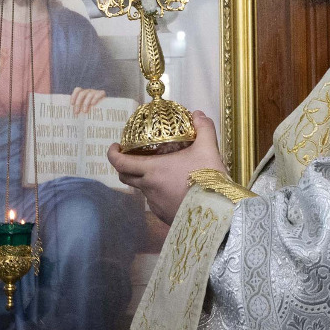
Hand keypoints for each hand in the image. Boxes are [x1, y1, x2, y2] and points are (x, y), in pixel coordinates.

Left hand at [71, 88, 105, 115]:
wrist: (105, 110)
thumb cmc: (92, 110)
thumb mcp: (85, 109)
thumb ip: (80, 110)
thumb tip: (71, 118)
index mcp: (84, 93)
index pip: (78, 90)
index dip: (74, 96)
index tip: (72, 104)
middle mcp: (89, 91)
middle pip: (82, 93)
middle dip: (78, 103)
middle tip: (77, 112)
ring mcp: (95, 92)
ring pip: (89, 94)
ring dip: (86, 103)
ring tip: (85, 111)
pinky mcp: (102, 94)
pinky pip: (98, 94)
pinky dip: (95, 99)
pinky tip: (93, 104)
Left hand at [107, 111, 226, 223]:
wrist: (216, 213)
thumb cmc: (207, 180)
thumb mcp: (208, 149)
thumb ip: (204, 128)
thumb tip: (198, 114)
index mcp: (153, 170)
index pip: (121, 163)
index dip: (113, 154)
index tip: (115, 147)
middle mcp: (149, 187)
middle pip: (125, 177)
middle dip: (124, 166)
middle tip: (132, 157)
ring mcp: (155, 204)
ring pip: (141, 189)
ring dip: (143, 180)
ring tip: (159, 172)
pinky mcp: (164, 215)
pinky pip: (154, 201)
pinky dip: (157, 192)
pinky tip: (172, 188)